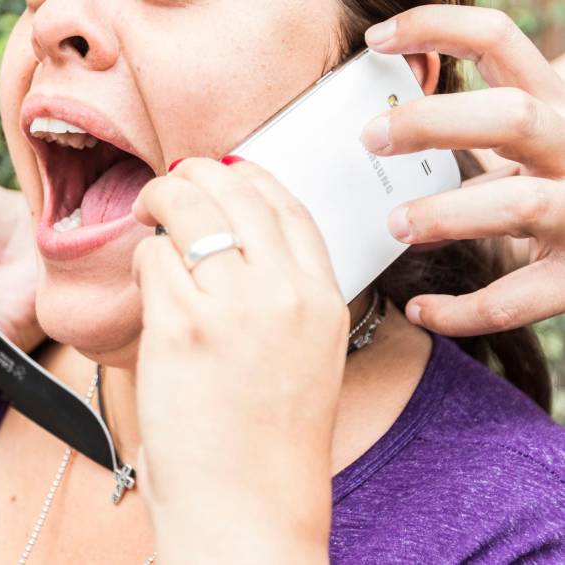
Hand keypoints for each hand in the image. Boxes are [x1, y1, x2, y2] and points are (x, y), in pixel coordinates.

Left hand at [131, 157, 347, 563]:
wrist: (246, 510)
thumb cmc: (270, 443)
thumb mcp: (307, 356)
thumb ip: (283, 294)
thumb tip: (235, 240)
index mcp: (322, 299)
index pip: (287, 203)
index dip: (247, 175)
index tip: (221, 172)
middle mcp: (284, 293)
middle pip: (234, 188)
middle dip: (194, 174)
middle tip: (170, 185)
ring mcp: (234, 308)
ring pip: (186, 206)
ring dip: (160, 203)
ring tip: (149, 219)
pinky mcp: (181, 329)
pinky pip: (151, 258)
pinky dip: (141, 261)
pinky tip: (145, 285)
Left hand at [361, 5, 564, 335]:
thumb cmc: (559, 184)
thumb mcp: (533, 140)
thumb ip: (484, 126)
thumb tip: (394, 109)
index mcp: (556, 109)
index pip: (499, 43)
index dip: (438, 28)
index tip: (374, 41)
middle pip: (511, 117)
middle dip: (435, 122)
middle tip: (372, 139)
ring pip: (516, 207)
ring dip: (445, 215)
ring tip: (396, 224)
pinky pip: (513, 301)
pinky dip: (460, 311)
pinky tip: (420, 311)